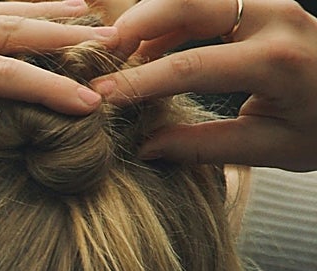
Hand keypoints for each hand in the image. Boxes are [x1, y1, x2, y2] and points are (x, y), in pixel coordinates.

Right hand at [92, 0, 316, 170]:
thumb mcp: (269, 148)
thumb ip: (205, 146)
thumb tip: (146, 148)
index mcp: (277, 61)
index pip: (193, 65)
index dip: (142, 81)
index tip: (103, 97)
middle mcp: (275, 19)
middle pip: (189, 2)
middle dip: (137, 24)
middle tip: (101, 55)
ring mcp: (269, 3)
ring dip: (150, 18)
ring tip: (120, 54)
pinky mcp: (261, 3)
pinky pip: (205, 0)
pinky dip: (169, 19)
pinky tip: (147, 49)